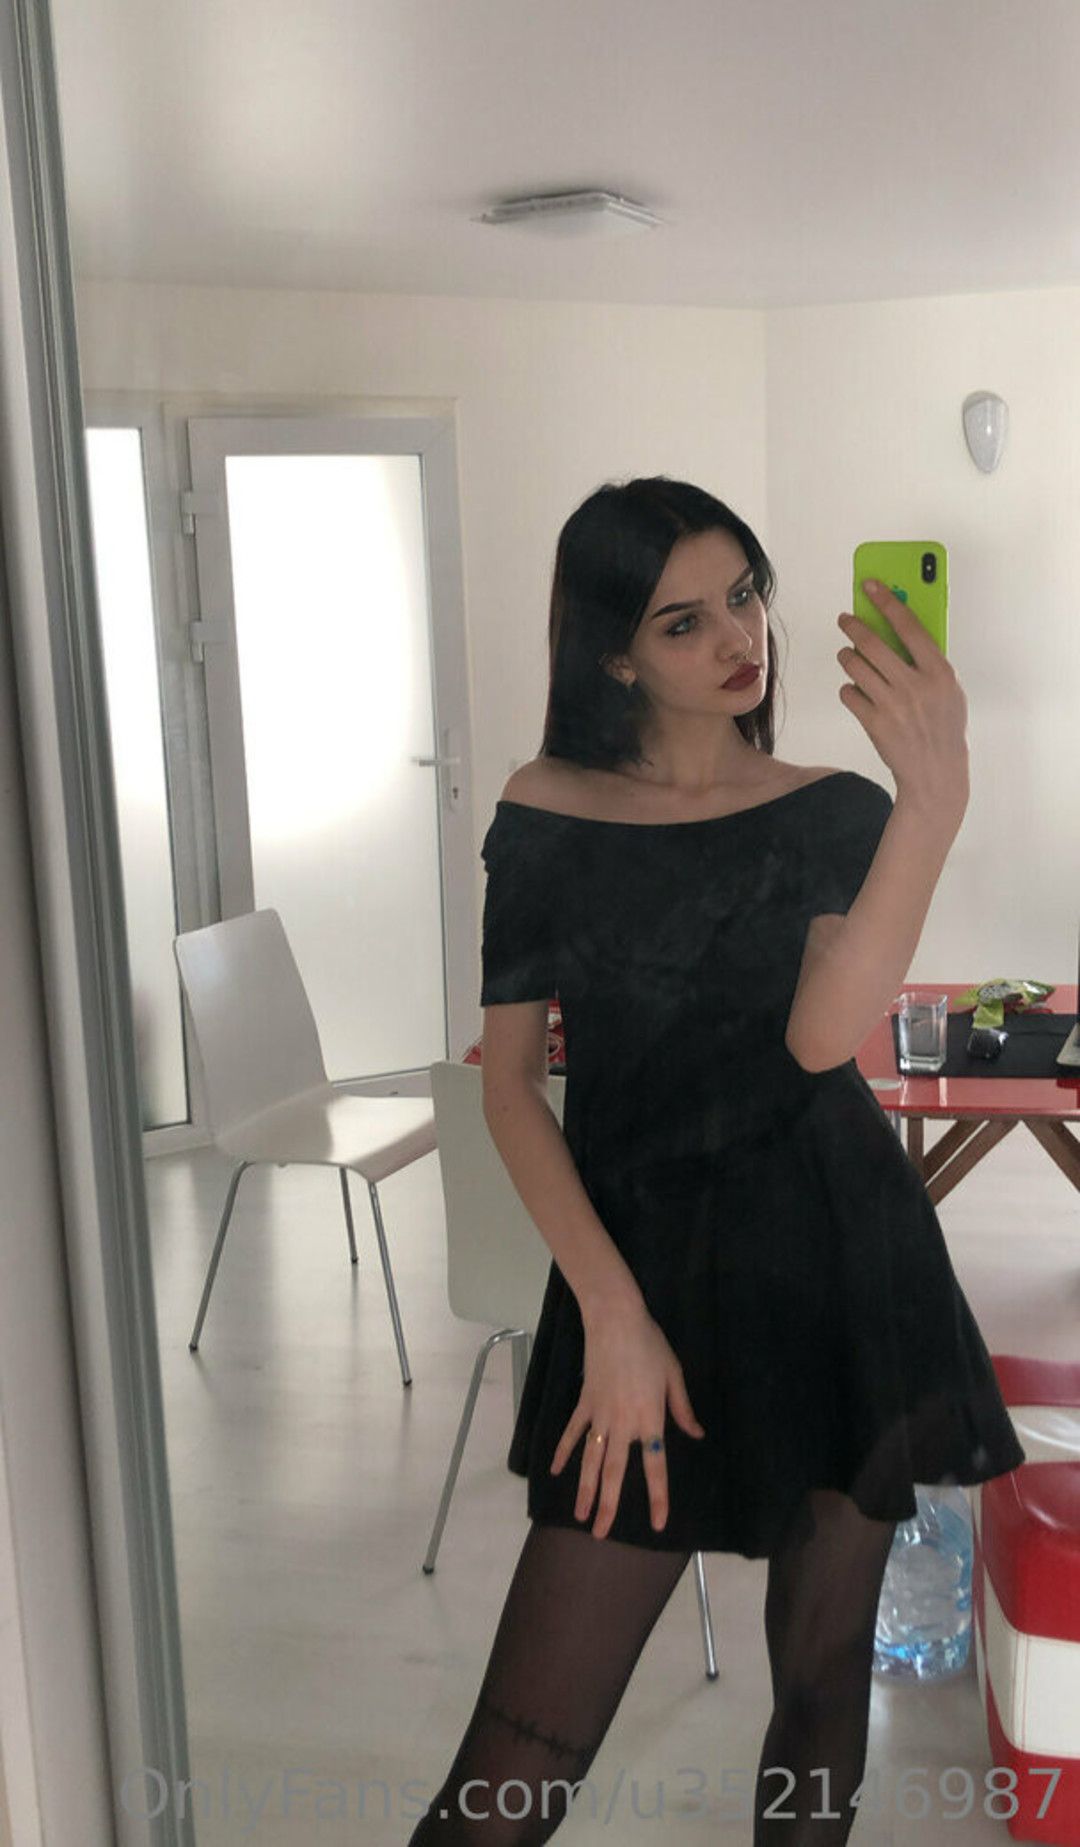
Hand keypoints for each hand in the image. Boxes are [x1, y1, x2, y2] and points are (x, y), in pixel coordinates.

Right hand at [550, 1299, 704, 1538]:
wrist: (615, 1320)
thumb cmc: (650, 1345)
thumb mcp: (674, 1375)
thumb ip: (682, 1409)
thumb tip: (696, 1435)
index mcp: (649, 1419)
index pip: (655, 1466)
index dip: (657, 1497)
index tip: (657, 1523)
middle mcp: (622, 1424)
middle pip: (615, 1473)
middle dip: (608, 1506)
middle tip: (600, 1535)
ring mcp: (599, 1415)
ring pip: (591, 1460)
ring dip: (585, 1489)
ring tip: (580, 1516)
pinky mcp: (584, 1402)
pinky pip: (572, 1431)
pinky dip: (562, 1451)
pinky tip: (555, 1471)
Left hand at [838, 581, 968, 821]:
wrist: (935, 772)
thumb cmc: (943, 726)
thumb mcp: (948, 689)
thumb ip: (927, 660)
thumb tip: (898, 626)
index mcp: (939, 672)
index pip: (908, 624)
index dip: (886, 601)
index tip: (869, 585)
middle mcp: (915, 686)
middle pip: (872, 642)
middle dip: (853, 626)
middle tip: (845, 619)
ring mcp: (893, 705)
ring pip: (854, 666)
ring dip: (847, 657)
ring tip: (849, 657)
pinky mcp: (874, 723)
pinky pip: (848, 693)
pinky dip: (850, 690)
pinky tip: (858, 693)